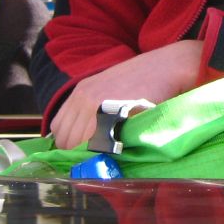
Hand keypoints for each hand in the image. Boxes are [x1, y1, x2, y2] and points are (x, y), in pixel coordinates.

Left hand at [49, 40, 204, 149]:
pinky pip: (96, 141)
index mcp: (80, 92)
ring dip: (90, 152)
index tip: (81, 150)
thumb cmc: (143, 80)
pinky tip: (113, 149)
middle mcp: (82, 98)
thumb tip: (83, 136)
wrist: (165, 68)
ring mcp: (95, 105)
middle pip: (66, 139)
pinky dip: (101, 150)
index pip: (59, 128)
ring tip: (106, 153)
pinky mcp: (111, 113)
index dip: (68, 143)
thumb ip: (93, 107)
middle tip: (95, 156)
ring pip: (79, 143)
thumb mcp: (109, 88)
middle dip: (77, 151)